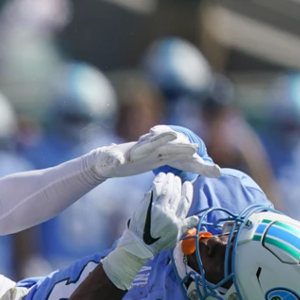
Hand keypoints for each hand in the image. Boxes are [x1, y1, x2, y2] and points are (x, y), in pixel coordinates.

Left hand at [89, 126, 221, 179]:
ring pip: (169, 151)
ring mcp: (151, 154)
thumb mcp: (105, 160)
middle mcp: (146, 150)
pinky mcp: (152, 159)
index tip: (173, 136)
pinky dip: (178, 154)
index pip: (152, 144)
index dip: (162, 141)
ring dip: (181, 150)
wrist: (102, 162)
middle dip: (178, 147)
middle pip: (165, 147)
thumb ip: (111, 159)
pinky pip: (168, 156)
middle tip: (195, 147)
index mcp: (136, 150)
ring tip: (197, 149)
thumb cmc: (103, 161)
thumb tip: (113, 161)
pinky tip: (191, 153)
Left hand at [101, 173, 195, 289]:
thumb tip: (196, 218)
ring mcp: (157, 209)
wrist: (139, 245)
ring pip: (167, 190)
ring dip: (169, 181)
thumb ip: (186, 226)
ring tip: (170, 176)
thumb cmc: (158, 242)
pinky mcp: (147, 205)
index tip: (188, 184)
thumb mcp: (175, 237)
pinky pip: (155, 190)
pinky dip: (159, 181)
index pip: (185, 203)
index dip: (187, 192)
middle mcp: (169, 214)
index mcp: (177, 222)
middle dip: (178, 184)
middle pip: (176, 194)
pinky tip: (161, 177)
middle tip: (177, 178)